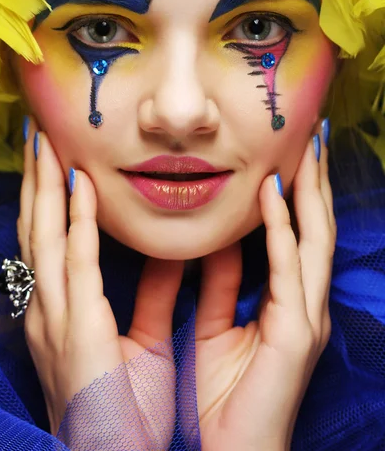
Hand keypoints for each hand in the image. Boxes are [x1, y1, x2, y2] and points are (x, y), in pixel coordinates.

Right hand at [17, 119, 183, 448]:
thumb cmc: (126, 410)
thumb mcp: (140, 339)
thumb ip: (153, 291)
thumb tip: (172, 248)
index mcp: (62, 313)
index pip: (52, 242)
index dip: (51, 198)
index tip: (58, 158)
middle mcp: (48, 309)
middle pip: (38, 229)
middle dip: (37, 181)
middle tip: (41, 134)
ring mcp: (54, 319)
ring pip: (44, 236)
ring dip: (46, 186)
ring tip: (48, 142)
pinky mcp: (75, 330)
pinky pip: (75, 264)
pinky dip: (76, 221)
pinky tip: (79, 186)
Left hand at [195, 131, 335, 450]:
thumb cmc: (223, 397)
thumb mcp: (217, 325)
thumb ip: (220, 282)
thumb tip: (214, 240)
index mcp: (289, 303)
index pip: (300, 234)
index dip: (299, 193)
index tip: (291, 153)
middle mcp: (306, 303)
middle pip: (316, 227)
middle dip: (315, 180)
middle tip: (311, 135)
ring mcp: (306, 317)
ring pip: (314, 238)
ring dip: (309, 191)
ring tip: (305, 148)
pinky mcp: (295, 334)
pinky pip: (288, 269)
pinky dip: (282, 228)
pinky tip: (274, 194)